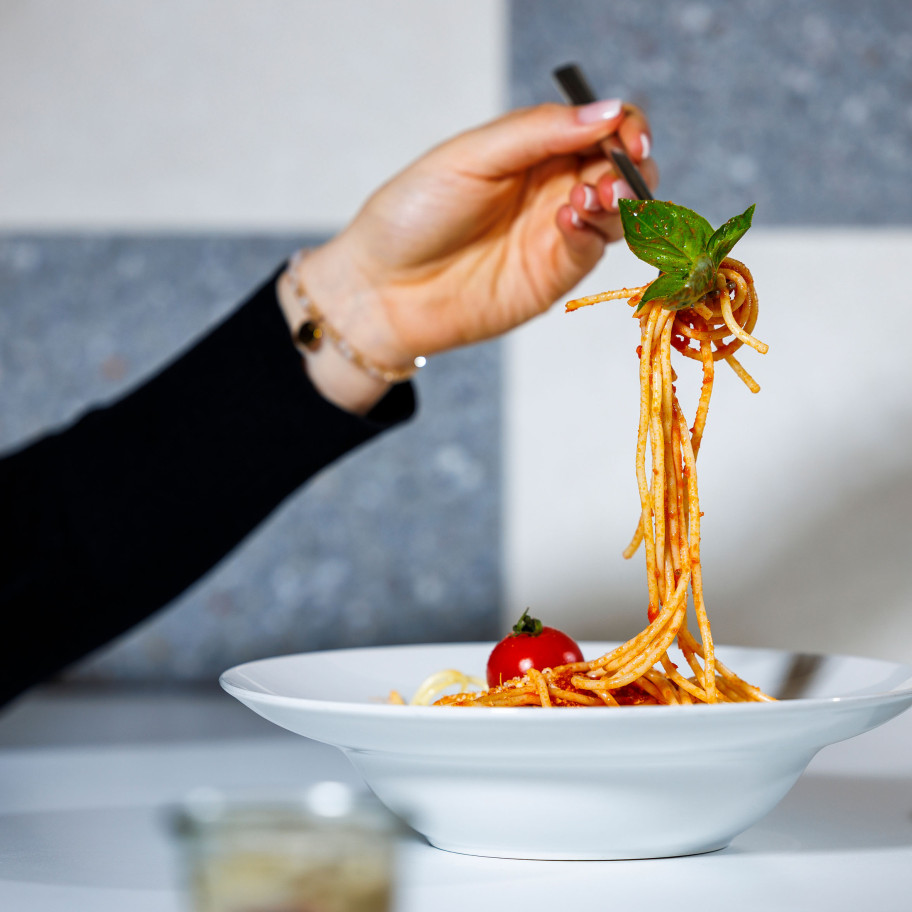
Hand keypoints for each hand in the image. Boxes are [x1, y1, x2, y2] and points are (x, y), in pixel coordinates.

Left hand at [283, 100, 656, 410]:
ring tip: (592, 198)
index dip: (622, 127)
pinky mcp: (553, 276)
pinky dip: (592, 232)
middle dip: (630, 168)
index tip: (627, 135)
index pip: (598, 128)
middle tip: (615, 174)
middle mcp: (550, 189)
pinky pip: (592, 249)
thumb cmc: (412, 215)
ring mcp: (554, 234)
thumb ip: (538, 132)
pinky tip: (568, 220)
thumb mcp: (470, 156)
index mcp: (531, 150)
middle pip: (619, 170)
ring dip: (620, 201)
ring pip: (618, 213)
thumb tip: (607, 111)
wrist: (383, 290)